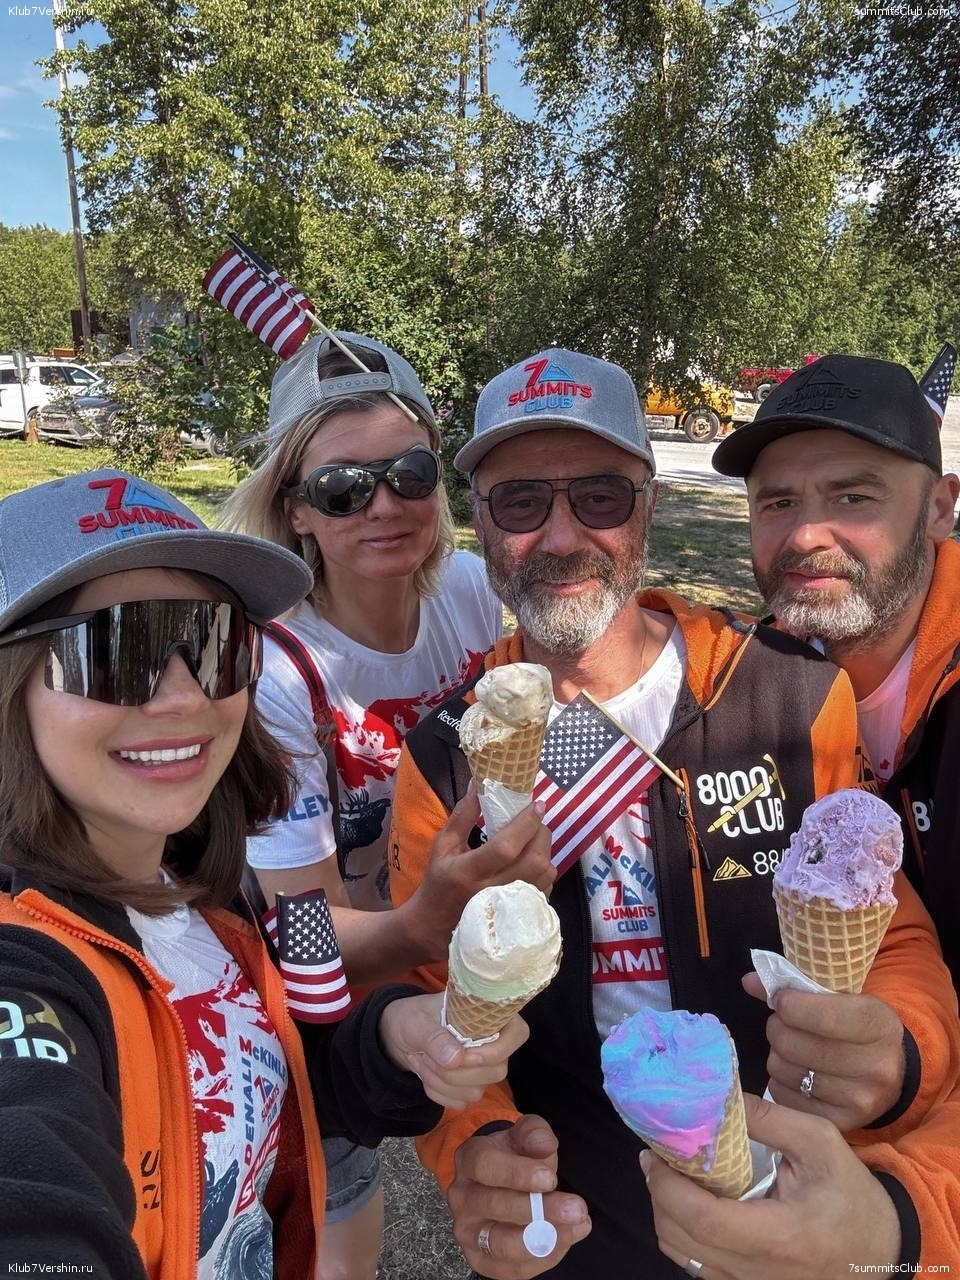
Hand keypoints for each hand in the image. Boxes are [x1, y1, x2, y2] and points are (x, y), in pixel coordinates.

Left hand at [378, 992, 529, 1109]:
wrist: (403, 1035)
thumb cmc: (415, 1018)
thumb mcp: (417, 1022)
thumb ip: (435, 1038)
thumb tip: (455, 1059)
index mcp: (492, 1016)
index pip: (518, 1034)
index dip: (495, 1050)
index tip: (463, 1053)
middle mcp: (496, 1045)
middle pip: (496, 1071)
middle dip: (456, 1071)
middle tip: (427, 1053)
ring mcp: (485, 1070)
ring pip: (476, 1091)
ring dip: (441, 1081)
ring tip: (422, 1059)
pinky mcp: (471, 1088)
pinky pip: (460, 1102)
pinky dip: (437, 1092)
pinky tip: (426, 1072)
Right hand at [409, 788, 554, 961]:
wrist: (435, 928)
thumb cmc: (438, 882)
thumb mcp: (442, 847)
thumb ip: (462, 816)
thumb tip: (479, 784)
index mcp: (467, 872)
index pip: (505, 847)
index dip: (525, 824)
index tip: (537, 804)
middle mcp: (490, 892)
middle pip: (533, 861)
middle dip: (541, 834)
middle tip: (536, 821)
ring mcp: (507, 908)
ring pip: (544, 875)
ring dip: (545, 852)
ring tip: (534, 841)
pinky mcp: (519, 917)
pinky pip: (544, 889)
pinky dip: (543, 872)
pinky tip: (531, 864)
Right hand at [448, 1116, 590, 1277]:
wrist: (500, 1183)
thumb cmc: (515, 1156)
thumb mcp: (525, 1135)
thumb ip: (535, 1134)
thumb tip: (544, 1145)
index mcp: (469, 1159)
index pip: (486, 1167)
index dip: (518, 1174)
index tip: (551, 1178)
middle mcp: (462, 1198)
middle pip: (496, 1207)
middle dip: (541, 1210)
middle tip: (576, 1208)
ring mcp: (468, 1232)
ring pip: (502, 1245)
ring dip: (543, 1239)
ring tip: (577, 1225)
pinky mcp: (481, 1261)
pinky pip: (513, 1269)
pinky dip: (543, 1258)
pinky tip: (566, 1239)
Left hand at [641, 1093, 901, 1279]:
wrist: (882, 1251)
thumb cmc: (852, 1195)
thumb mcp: (820, 1143)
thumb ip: (768, 1118)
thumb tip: (717, 1097)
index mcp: (779, 1236)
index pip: (702, 1220)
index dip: (667, 1187)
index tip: (653, 1154)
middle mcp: (758, 1272)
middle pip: (680, 1240)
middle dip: (659, 1195)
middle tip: (659, 1157)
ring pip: (682, 1256)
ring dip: (668, 1214)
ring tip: (675, 1177)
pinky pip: (698, 1266)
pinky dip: (684, 1235)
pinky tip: (695, 1204)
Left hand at [742, 972, 905, 1129]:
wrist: (893, 1072)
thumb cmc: (858, 1025)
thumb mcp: (842, 998)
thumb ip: (796, 987)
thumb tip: (749, 981)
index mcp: (879, 1025)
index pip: (822, 1015)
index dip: (789, 1005)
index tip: (782, 1000)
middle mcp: (876, 1067)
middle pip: (794, 1044)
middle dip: (777, 1029)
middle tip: (784, 1025)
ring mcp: (860, 1100)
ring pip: (784, 1070)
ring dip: (777, 1055)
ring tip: (792, 1048)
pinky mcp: (842, 1124)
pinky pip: (784, 1097)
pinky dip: (780, 1082)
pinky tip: (796, 1072)